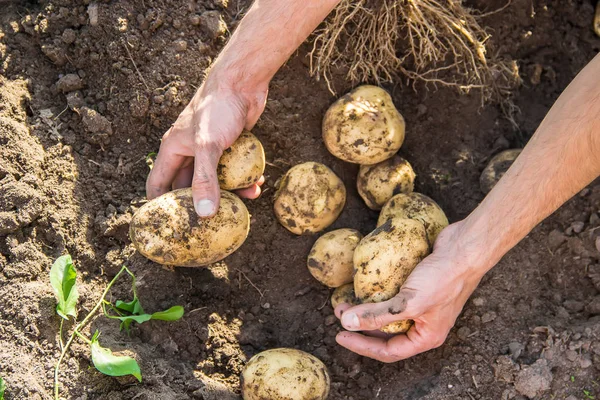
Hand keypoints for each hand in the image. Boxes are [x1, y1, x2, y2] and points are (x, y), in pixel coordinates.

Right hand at [146, 75, 267, 216]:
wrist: (243, 82)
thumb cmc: (218, 108)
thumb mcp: (208, 146)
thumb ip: (206, 180)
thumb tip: (204, 213)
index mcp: (172, 150)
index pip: (157, 185)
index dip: (161, 207)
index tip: (171, 228)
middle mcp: (188, 151)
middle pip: (188, 187)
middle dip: (198, 205)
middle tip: (209, 227)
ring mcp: (209, 150)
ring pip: (214, 180)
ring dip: (227, 193)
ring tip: (242, 206)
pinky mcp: (229, 146)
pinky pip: (232, 169)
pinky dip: (242, 179)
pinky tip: (257, 186)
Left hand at [334, 222, 488, 362]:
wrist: (465, 248)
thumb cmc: (444, 279)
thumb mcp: (408, 303)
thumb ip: (377, 315)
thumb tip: (347, 323)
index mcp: (426, 336)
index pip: (388, 350)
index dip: (362, 346)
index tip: (340, 336)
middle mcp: (423, 323)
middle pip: (386, 333)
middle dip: (361, 325)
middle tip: (339, 313)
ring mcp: (422, 304)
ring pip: (388, 313)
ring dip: (366, 308)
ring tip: (346, 299)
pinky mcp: (418, 285)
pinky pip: (392, 294)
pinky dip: (377, 293)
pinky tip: (363, 285)